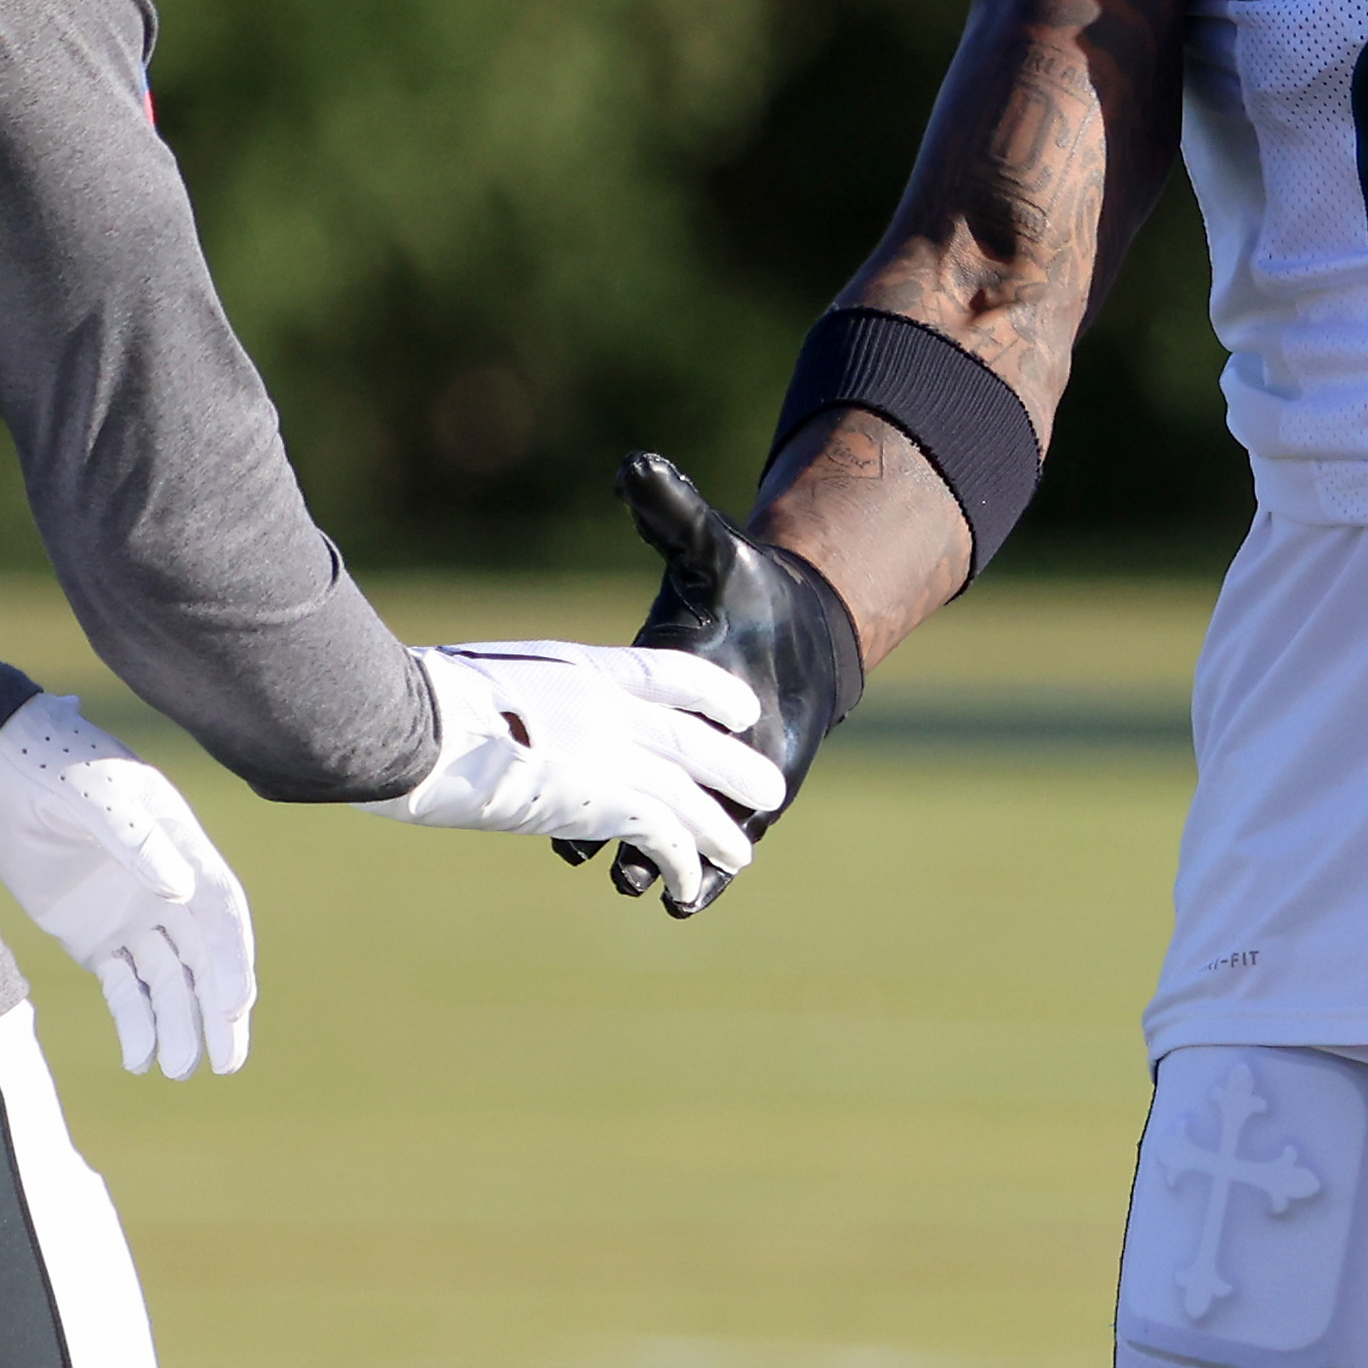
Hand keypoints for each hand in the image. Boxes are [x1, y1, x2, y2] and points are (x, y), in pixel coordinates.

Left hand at [0, 690, 257, 1078]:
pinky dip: (134, 1023)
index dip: (230, 960)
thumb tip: (179, 891)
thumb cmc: (51, 764)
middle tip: (228, 1063)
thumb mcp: (92, 793)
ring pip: (167, 982)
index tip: (233, 1007)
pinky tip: (138, 1059)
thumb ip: (134, 837)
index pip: (220, 912)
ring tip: (179, 1070)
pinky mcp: (94, 939)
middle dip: (218, 1011)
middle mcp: (167, 887)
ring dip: (177, 1026)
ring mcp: (132, 916)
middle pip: (204, 958)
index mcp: (181, 847)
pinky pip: (124, 988)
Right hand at [380, 641, 781, 910]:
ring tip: (743, 854)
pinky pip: (661, 835)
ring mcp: (607, 755)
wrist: (412, 722)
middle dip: (732, 767)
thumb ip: (508, 694)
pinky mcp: (600, 802)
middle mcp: (606, 708)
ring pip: (687, 795)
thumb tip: (488, 711)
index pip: (667, 672)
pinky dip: (682, 861)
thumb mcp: (477, 673)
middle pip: (692, 739)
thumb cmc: (417, 695)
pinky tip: (690, 885)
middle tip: (769, 790)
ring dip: (717, 827)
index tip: (740, 709)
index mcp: (582, 667)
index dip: (709, 691)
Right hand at [587, 448, 866, 914]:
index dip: (586, 740)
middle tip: (590, 847)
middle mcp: (648, 732)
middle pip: (635, 778)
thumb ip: (672, 514)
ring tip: (647, 884)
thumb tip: (637, 464)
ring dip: (657, 856)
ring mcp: (677, 772)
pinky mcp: (715, 800)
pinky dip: (699, 877)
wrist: (801, 627)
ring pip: (664, 822)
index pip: (609, 709)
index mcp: (632, 676)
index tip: (566, 767)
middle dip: (618, 815)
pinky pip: (699, 844)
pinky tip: (693, 902)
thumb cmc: (747, 588)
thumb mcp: (708, 549)